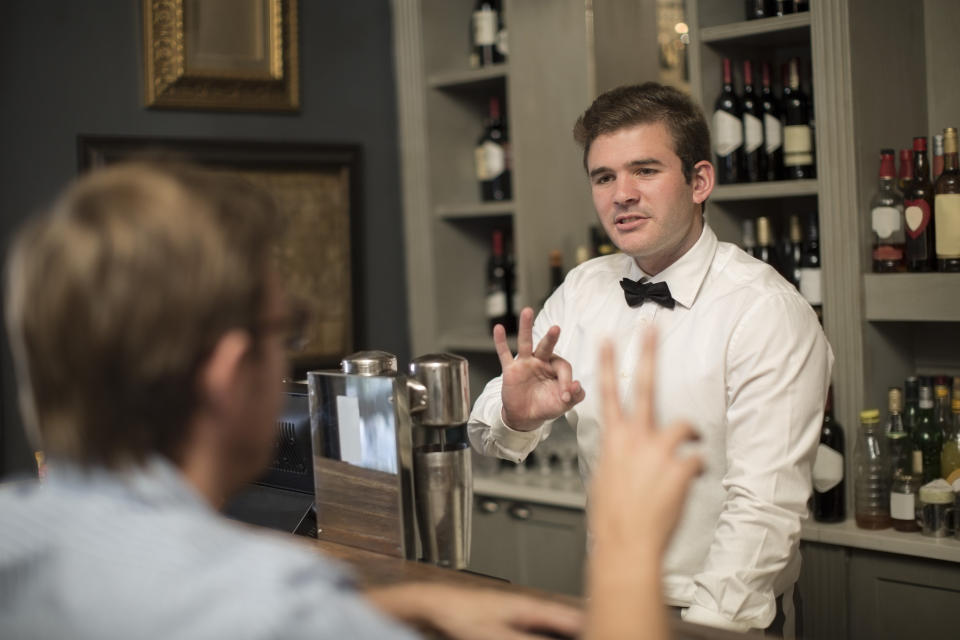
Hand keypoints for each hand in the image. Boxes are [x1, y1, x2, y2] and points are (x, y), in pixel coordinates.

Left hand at [368, 583, 582, 639]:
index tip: (607, 630)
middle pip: (564, 620)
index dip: (591, 623)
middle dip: (580, 629)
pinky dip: (549, 634)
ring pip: (551, 625)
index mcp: (528, 604)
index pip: (570, 615)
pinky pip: (538, 628)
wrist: (435, 603)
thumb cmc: (460, 611)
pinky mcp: (508, 620)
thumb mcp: (496, 636)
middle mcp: (526, 605)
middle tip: (597, 634)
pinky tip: (550, 638)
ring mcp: (518, 612)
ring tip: (581, 634)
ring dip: (564, 632)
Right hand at [494, 307, 584, 429]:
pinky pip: (504, 354)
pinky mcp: (511, 369)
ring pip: (525, 343)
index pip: (563, 367)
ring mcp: (525, 363)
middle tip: (556, 328)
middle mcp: (541, 362)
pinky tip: (498, 328)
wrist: (525, 417)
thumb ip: (575, 396)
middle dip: (551, 338)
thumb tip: (577, 385)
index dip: (566, 381)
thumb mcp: (564, 404)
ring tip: (527, 311)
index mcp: (556, 368)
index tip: (565, 396)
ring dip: (526, 327)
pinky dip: (501, 342)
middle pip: (546, 346)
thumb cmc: (546, 406)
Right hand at [590, 328, 702, 559]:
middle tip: (652, 328)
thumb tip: (625, 453)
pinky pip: (698, 459)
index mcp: (613, 440)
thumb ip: (618, 457)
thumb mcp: (605, 479)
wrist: (626, 544)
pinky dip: (696, 471)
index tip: (607, 339)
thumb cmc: (613, 518)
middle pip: (643, 386)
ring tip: (690, 443)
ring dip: (690, 434)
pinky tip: (688, 485)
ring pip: (685, 423)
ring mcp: (658, 450)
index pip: (607, 393)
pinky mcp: (681, 466)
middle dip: (647, 354)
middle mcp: (635, 439)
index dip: (606, 364)